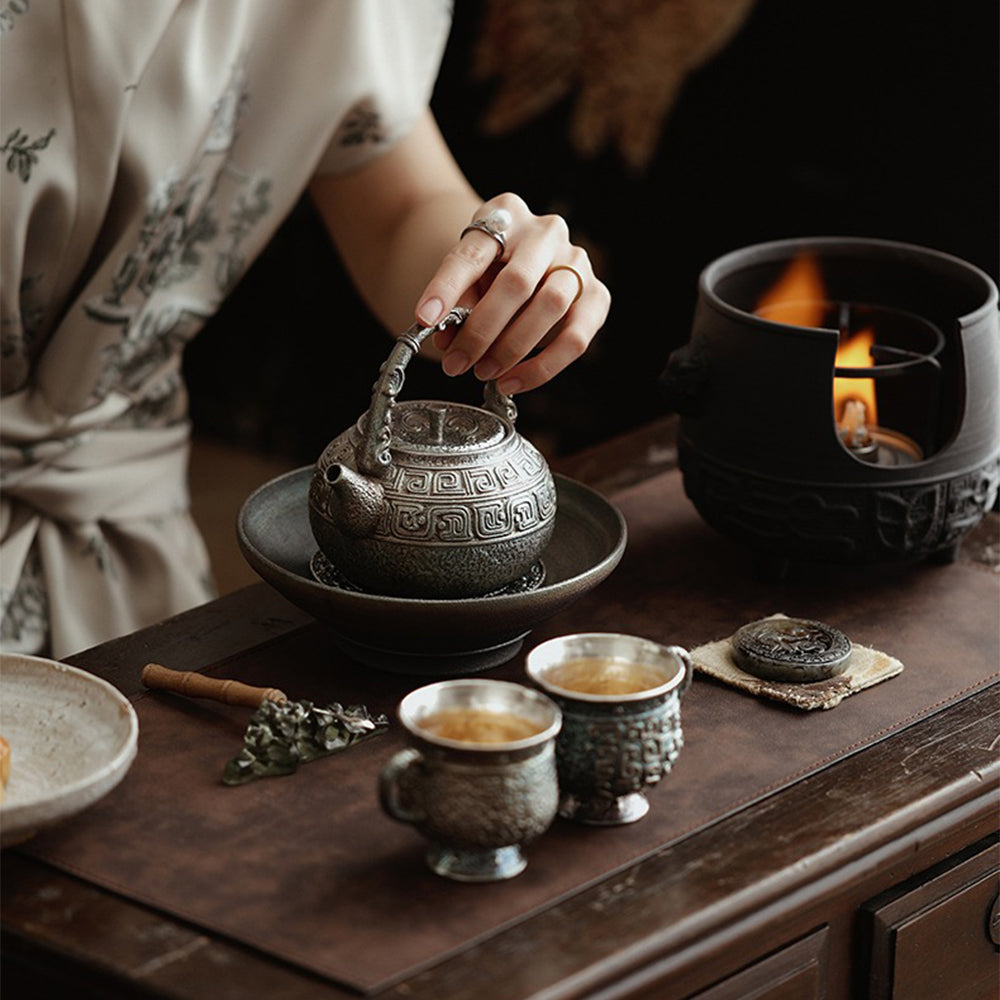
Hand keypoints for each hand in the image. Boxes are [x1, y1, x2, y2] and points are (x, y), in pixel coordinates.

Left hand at [414, 194, 609, 395]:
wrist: (529, 258)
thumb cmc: (493, 268)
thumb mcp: (468, 274)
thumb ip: (457, 303)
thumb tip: (448, 342)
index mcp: (505, 214)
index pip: (472, 253)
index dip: (446, 288)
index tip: (424, 319)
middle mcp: (546, 232)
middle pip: (517, 282)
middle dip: (482, 331)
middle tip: (456, 363)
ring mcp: (577, 261)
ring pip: (551, 307)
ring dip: (513, 348)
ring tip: (484, 372)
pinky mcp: (597, 295)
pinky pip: (575, 337)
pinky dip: (542, 366)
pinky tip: (514, 381)